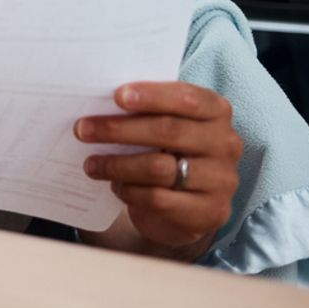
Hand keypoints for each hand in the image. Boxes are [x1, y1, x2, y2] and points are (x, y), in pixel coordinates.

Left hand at [76, 81, 242, 253]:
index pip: (188, 98)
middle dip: (119, 129)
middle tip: (82, 129)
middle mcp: (226, 144)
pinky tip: (115, 186)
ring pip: (159, 168)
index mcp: (217, 113)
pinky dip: (130, 191)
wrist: (186, 207)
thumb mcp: (166, 127)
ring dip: (116, 164)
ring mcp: (221, 180)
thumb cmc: (169, 153)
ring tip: (91, 164)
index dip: (152, 95)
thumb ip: (147, 113)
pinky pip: (159, 199)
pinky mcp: (209, 212)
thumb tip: (100, 102)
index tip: (117, 96)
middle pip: (168, 131)